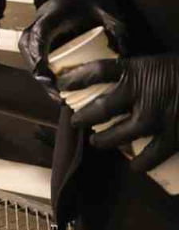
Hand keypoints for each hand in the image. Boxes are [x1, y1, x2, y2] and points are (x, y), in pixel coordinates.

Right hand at [18, 0, 128, 98]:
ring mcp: (39, 24)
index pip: (40, 32)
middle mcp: (42, 18)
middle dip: (36, 69)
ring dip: (36, 70)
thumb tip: (124, 57)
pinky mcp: (42, 31)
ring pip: (26, 48)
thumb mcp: (111, 12)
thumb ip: (118, 31)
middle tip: (52, 91)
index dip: (38, 54)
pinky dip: (39, 66)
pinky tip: (53, 83)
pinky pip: (32, 49)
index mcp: (56, 12)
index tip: (44, 75)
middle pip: (27, 44)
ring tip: (53, 93)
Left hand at [62, 55, 178, 172]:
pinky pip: (150, 155)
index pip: (96, 71)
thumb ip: (140, 73)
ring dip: (104, 140)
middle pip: (100, 107)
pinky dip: (140, 162)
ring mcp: (155, 117)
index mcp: (136, 70)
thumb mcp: (159, 63)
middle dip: (84, 116)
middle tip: (76, 121)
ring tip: (97, 141)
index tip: (61, 84)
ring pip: (118, 134)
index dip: (75, 78)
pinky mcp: (172, 136)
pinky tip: (134, 166)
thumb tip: (118, 80)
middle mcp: (139, 94)